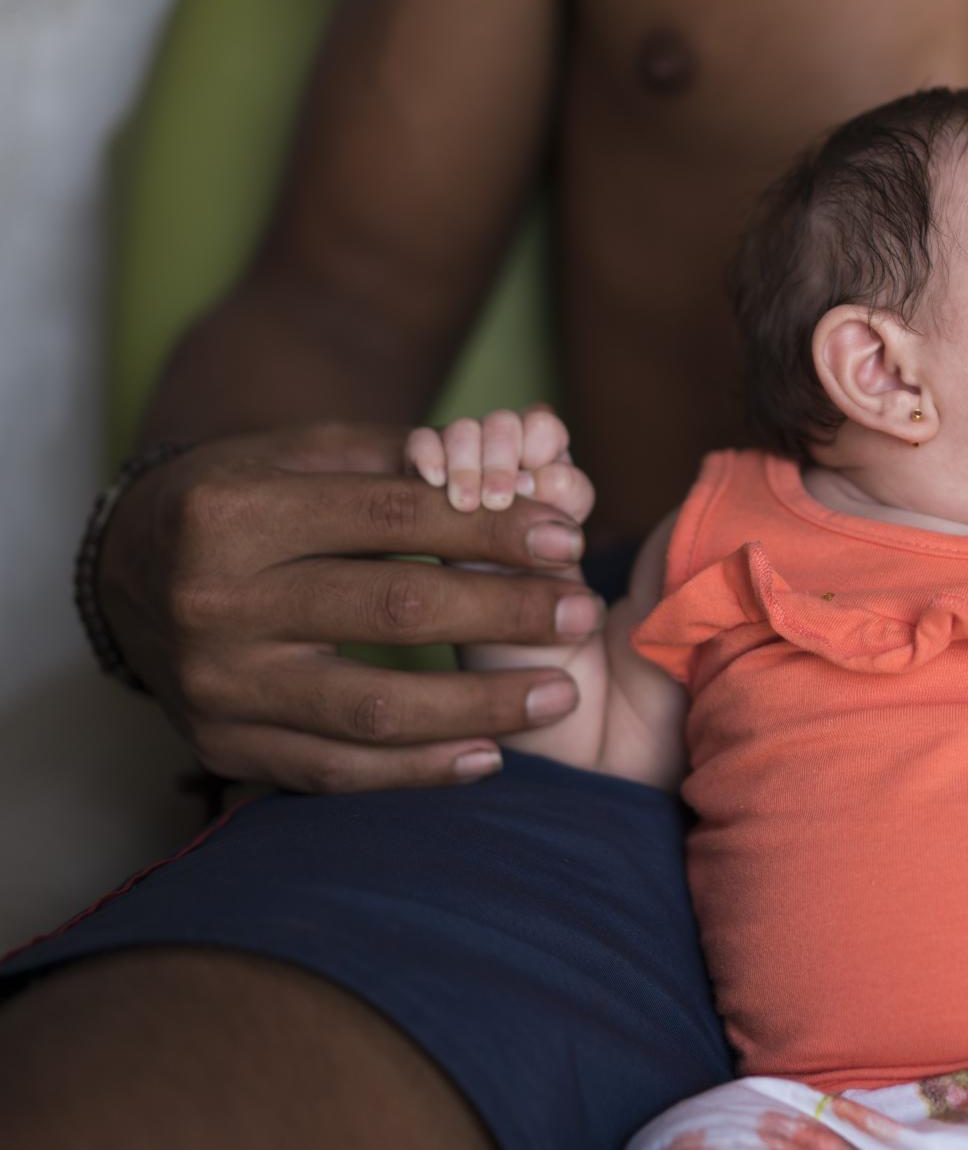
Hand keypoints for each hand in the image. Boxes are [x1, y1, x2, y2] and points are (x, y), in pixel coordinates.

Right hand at [96, 420, 603, 792]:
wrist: (128, 572)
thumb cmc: (244, 499)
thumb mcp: (302, 454)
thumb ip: (401, 462)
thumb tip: (519, 474)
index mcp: (233, 513)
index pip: (390, 519)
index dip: (488, 529)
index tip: (567, 538)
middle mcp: (214, 601)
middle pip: (391, 610)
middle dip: (503, 613)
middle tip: (582, 612)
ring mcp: (214, 684)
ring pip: (371, 708)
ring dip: (480, 707)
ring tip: (560, 696)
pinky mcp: (219, 747)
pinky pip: (335, 771)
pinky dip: (418, 771)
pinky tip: (490, 756)